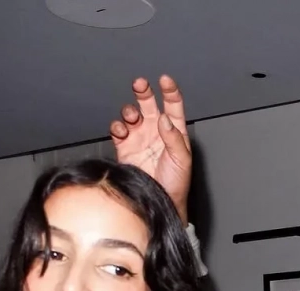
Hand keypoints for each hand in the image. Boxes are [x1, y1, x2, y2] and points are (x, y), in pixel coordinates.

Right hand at [110, 75, 191, 223]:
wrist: (159, 201)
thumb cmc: (176, 184)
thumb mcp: (182, 160)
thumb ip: (174, 138)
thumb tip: (165, 118)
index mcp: (173, 132)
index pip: (172, 105)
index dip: (169, 91)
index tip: (165, 80)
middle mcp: (156, 131)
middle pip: (149, 104)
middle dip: (143, 92)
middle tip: (140, 85)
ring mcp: (140, 137)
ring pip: (131, 114)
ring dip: (130, 111)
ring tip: (132, 118)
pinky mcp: (125, 147)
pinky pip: (118, 130)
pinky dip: (117, 126)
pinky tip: (122, 130)